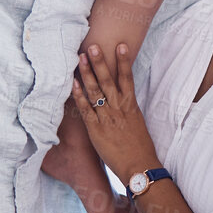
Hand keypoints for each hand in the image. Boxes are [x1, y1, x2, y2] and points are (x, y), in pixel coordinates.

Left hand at [70, 44, 154, 178]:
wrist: (139, 166)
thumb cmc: (139, 146)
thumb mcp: (137, 122)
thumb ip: (128, 108)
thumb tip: (121, 98)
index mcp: (131, 106)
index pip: (127, 79)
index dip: (124, 61)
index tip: (121, 45)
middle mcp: (119, 109)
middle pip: (108, 81)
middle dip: (100, 62)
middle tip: (92, 46)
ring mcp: (107, 118)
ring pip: (95, 91)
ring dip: (87, 73)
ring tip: (81, 58)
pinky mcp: (96, 130)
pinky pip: (86, 109)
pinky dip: (79, 96)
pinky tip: (73, 84)